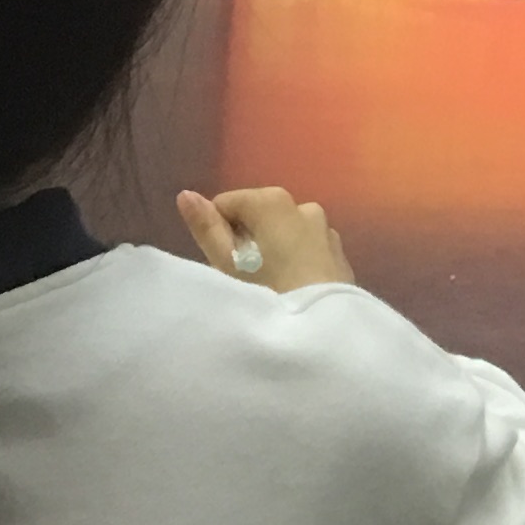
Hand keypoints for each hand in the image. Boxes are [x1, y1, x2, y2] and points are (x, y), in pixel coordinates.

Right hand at [174, 184, 356, 291]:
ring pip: (283, 233)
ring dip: (271, 251)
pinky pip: (306, 249)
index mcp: (272, 201)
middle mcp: (303, 206)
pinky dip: (295, 262)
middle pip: (257, 217)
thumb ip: (206, 227)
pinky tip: (293, 290)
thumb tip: (186, 195)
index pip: (226, 204)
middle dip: (245, 242)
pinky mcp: (339, 253)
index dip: (218, 233)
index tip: (224, 264)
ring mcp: (325, 229)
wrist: (327, 330)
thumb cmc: (269, 294)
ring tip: (269, 287)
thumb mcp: (227, 264)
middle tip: (244, 279)